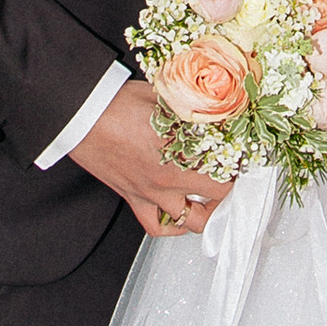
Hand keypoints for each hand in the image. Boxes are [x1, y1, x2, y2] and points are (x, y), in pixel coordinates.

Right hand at [69, 76, 231, 236]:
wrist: (80, 116)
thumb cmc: (117, 103)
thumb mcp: (166, 97)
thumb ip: (192, 108)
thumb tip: (216, 107)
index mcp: (181, 154)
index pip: (226, 172)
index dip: (241, 167)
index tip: (246, 160)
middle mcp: (169, 180)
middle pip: (216, 199)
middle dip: (230, 191)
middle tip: (233, 180)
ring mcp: (151, 193)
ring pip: (192, 220)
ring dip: (207, 211)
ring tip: (213, 200)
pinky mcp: (133, 199)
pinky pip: (157, 227)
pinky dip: (173, 227)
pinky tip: (180, 217)